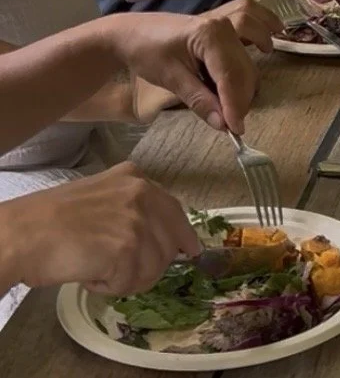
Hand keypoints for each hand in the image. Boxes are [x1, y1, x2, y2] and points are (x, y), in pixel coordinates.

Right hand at [0, 163, 199, 295]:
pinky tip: (89, 273)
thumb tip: (159, 238)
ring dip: (125, 279)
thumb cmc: (50, 220)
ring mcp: (137, 220)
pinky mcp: (127, 248)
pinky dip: (109, 287)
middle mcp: (142, 194)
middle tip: (114, 269)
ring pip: (153, 269)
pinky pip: (130, 283)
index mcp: (135, 178)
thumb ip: (131, 209)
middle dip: (146, 267)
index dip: (183, 236)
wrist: (23, 233)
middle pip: (169, 246)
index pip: (175, 211)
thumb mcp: (100, 197)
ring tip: (95, 267)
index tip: (190, 251)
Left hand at [114, 5, 275, 133]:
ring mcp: (226, 21)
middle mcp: (223, 25)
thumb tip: (223, 124)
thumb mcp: (171, 79)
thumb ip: (199, 100)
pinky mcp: (224, 24)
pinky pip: (251, 26)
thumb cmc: (147, 53)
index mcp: (209, 35)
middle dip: (241, 99)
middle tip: (231, 125)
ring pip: (249, 56)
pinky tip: (270, 43)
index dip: (235, 105)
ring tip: (239, 103)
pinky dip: (262, 33)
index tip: (236, 131)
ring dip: (249, 80)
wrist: (133, 32)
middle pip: (244, 69)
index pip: (230, 76)